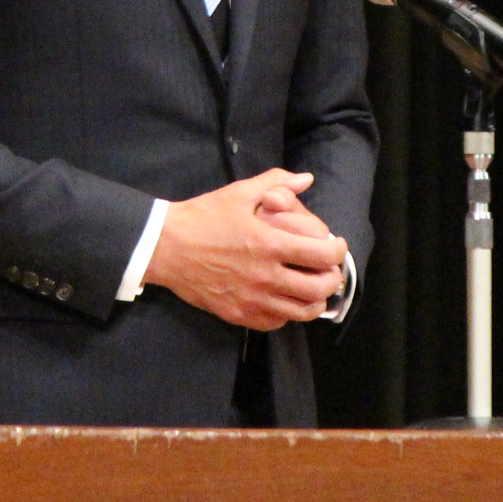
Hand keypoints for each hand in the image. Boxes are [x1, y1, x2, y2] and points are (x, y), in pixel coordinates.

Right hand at [146, 169, 347, 329]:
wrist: (165, 247)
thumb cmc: (203, 216)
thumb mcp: (240, 193)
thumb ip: (276, 182)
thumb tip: (306, 178)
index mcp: (270, 244)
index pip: (322, 255)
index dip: (337, 250)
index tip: (336, 245)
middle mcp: (266, 276)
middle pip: (318, 288)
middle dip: (332, 278)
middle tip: (329, 269)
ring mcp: (252, 300)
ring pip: (301, 312)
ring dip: (314, 299)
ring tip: (312, 287)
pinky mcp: (238, 315)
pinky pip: (276, 323)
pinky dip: (288, 313)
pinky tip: (284, 299)